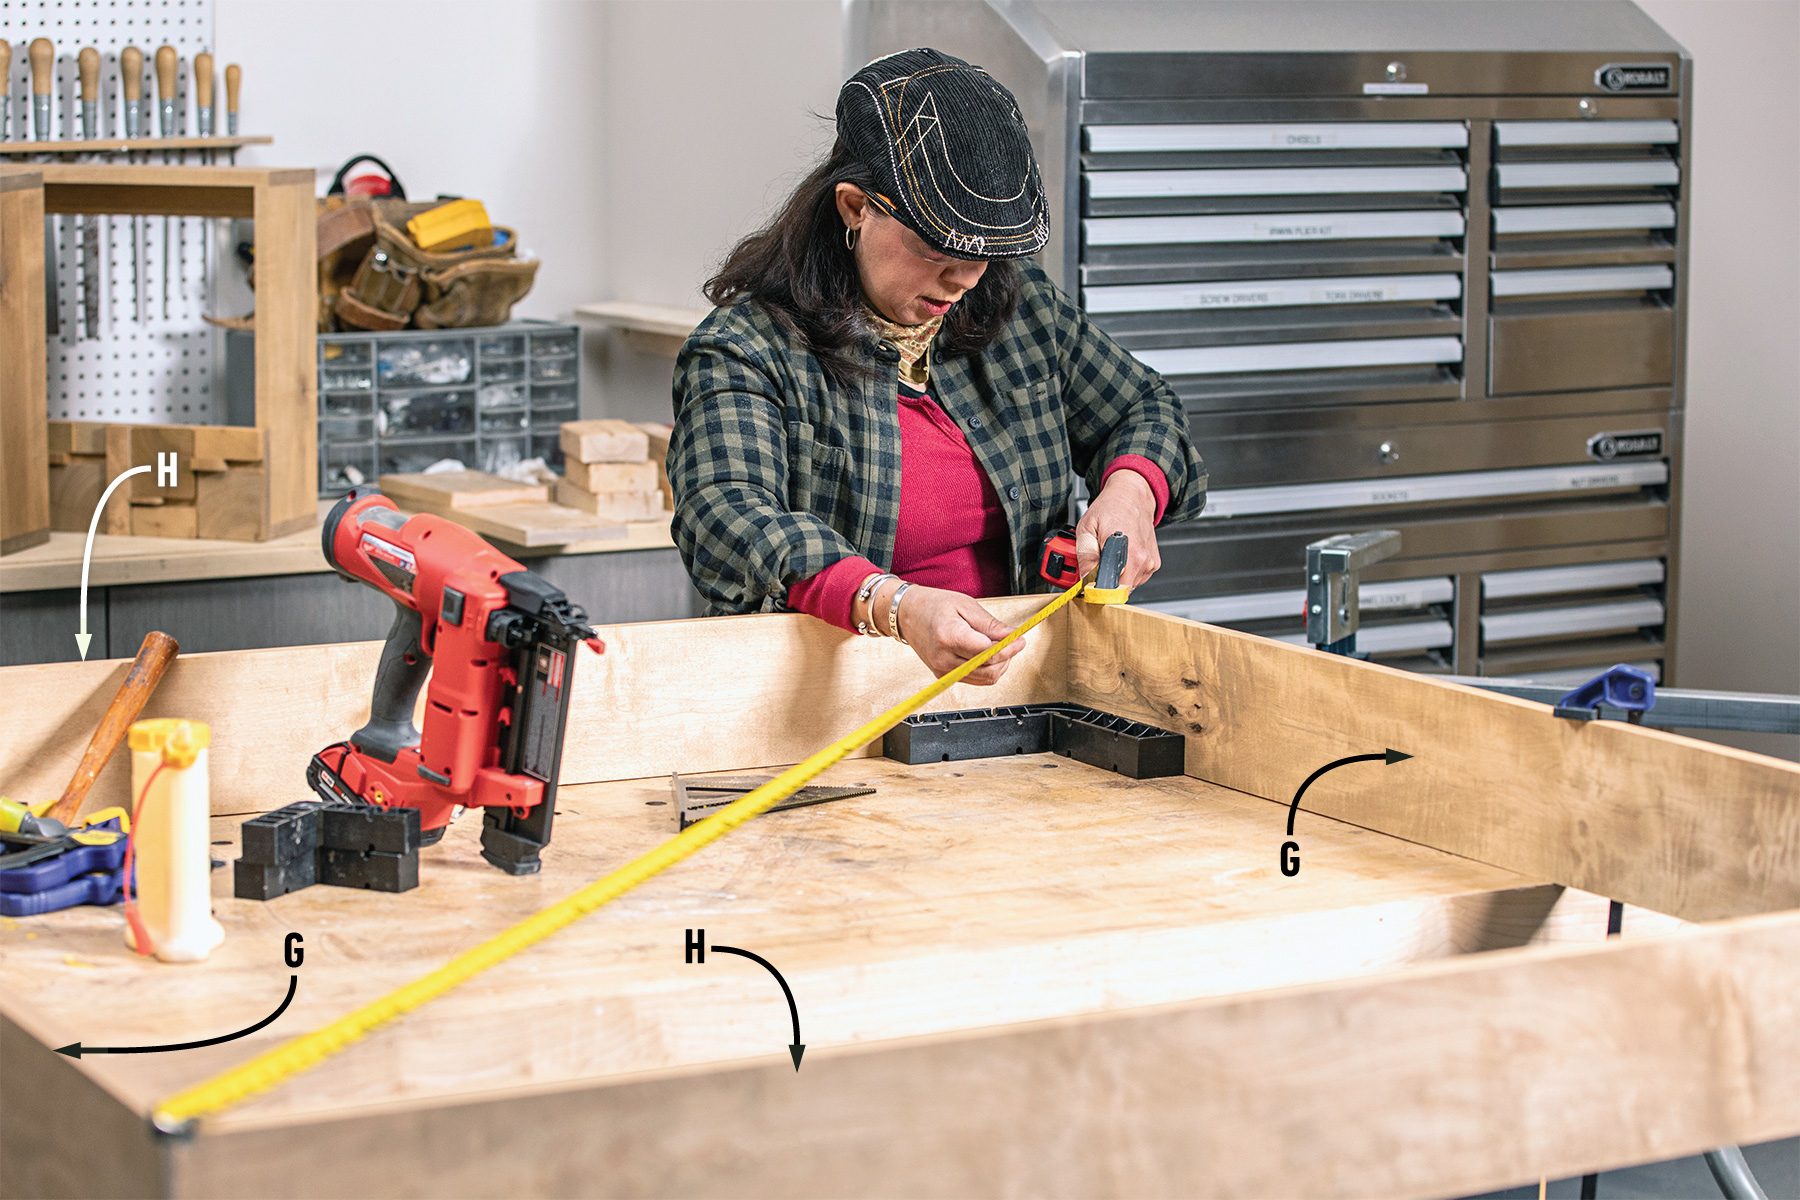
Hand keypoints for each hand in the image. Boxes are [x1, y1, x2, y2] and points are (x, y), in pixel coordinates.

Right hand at [889, 584, 1025, 685]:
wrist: (907, 614)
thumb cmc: (933, 605)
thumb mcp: (966, 605)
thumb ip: (990, 625)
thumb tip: (1011, 635)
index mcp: (949, 636)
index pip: (988, 652)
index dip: (1009, 648)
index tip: (1020, 640)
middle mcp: (944, 658)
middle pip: (989, 668)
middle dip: (1007, 656)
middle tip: (1013, 641)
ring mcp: (943, 670)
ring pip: (985, 678)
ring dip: (999, 665)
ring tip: (1000, 647)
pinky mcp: (944, 676)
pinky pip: (975, 680)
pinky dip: (988, 670)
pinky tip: (988, 655)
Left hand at [1075, 470, 1161, 587]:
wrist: (1132, 496)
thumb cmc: (1111, 507)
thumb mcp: (1087, 528)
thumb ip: (1085, 556)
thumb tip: (1084, 579)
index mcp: (1126, 553)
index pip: (1111, 590)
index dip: (1097, 591)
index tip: (1089, 585)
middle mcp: (1141, 560)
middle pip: (1118, 591)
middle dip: (1105, 584)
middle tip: (1098, 564)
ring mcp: (1150, 563)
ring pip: (1127, 586)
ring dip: (1116, 577)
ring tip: (1111, 556)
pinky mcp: (1153, 564)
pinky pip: (1136, 579)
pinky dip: (1126, 572)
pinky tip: (1122, 556)